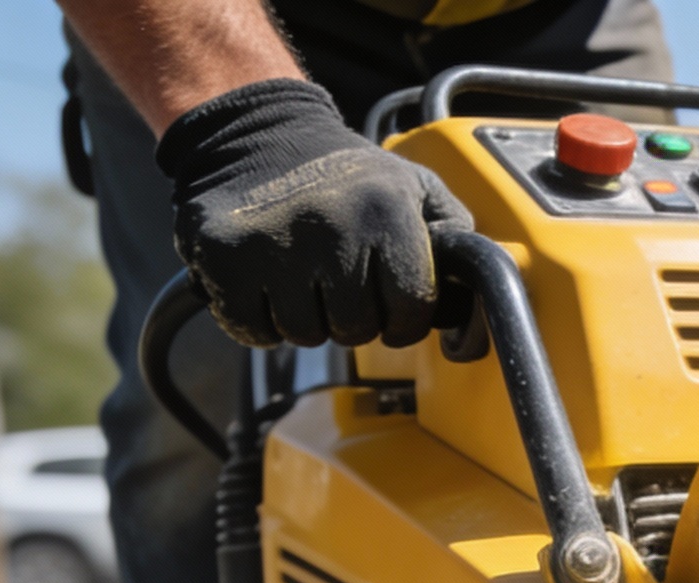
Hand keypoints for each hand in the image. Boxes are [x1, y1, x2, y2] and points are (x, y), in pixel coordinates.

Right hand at [158, 79, 471, 348]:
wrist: (256, 131)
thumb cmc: (347, 175)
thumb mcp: (415, 188)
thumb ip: (454, 238)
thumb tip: (474, 305)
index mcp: (386, 211)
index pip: (410, 311)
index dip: (404, 317)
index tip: (391, 300)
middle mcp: (330, 227)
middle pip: (357, 330)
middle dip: (355, 316)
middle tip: (341, 280)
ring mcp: (272, 243)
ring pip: (306, 335)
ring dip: (309, 320)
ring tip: (303, 274)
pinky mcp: (223, 257)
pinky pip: (255, 331)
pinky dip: (262, 321)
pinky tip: (269, 283)